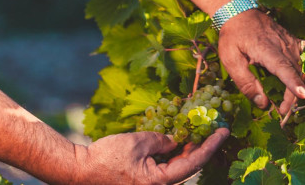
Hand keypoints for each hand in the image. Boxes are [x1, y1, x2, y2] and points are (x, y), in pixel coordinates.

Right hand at [72, 128, 228, 184]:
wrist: (80, 171)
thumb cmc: (106, 158)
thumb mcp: (137, 143)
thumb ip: (161, 140)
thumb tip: (176, 140)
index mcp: (160, 182)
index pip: (194, 162)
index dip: (211, 145)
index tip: (223, 131)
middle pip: (189, 165)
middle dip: (202, 145)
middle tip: (215, 126)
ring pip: (177, 165)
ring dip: (188, 147)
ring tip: (199, 128)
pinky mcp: (144, 180)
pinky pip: (165, 166)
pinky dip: (173, 152)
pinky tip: (177, 137)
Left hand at [217, 9, 304, 116]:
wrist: (240, 13)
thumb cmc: (233, 37)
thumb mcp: (230, 60)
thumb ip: (245, 82)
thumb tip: (263, 103)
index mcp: (267, 50)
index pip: (283, 68)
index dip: (293, 82)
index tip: (303, 95)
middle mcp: (284, 46)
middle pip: (296, 74)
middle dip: (292, 96)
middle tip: (283, 112)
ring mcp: (292, 44)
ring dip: (303, 85)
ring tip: (296, 101)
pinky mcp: (296, 43)